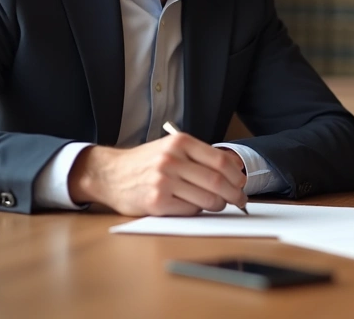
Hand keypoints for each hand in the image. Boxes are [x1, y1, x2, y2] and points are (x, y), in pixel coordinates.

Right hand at [67, 133, 248, 216]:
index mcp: (180, 143)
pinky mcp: (157, 202)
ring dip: (217, 205)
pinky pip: (190, 211)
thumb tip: (236, 169)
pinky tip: (192, 206)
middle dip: (235, 194)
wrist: (110, 174)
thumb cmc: (146, 163)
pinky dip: (197, 211)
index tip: (243, 183)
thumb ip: (200, 156)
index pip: (221, 160)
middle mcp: (172, 160)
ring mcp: (164, 181)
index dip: (237, 175)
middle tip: (240, 200)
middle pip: (217, 181)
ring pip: (207, 199)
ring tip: (217, 204)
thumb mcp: (172, 148)